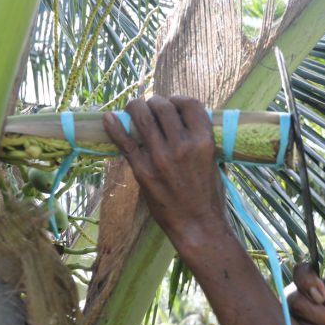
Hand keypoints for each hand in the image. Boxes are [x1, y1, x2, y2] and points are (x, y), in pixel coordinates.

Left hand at [103, 96, 229, 248]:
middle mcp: (182, 145)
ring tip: (134, 108)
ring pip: (142, 117)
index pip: (189, 104)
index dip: (178, 100)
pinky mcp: (142, 171)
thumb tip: (192, 124)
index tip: (173, 104)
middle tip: (152, 107)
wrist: (197, 224)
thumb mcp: (215, 162)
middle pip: (162, 106)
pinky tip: (108, 118)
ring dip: (135, 107)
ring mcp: (160, 157)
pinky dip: (115, 127)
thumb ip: (204, 141)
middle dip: (155, 102)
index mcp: (204, 141)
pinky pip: (125, 143)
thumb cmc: (210, 195)